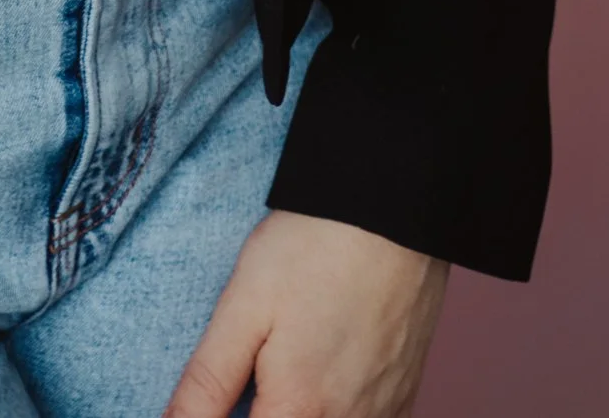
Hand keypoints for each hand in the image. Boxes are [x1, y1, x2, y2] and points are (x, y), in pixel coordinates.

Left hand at [165, 212, 446, 417]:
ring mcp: (380, 414)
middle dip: (266, 407)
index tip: (225, 394)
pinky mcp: (403, 396)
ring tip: (290, 360)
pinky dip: (334, 408)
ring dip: (297, 408)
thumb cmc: (313, 250)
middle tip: (256, 371)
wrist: (393, 210)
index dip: (222, 417)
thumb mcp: (243, 307)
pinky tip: (323, 368)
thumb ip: (206, 383)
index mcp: (297, 410)